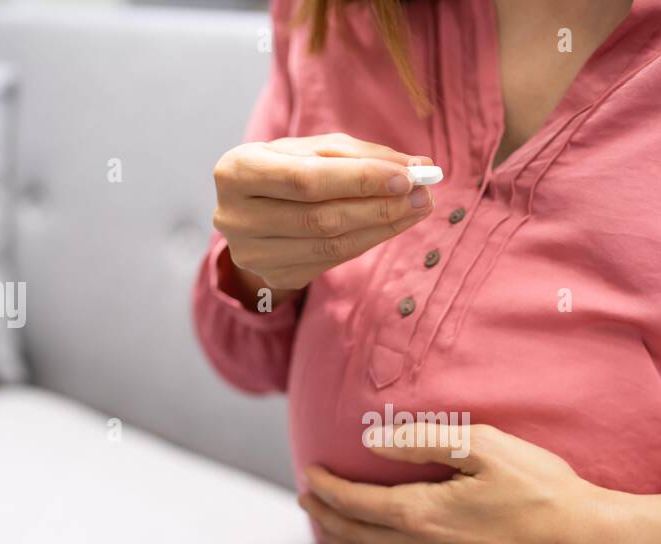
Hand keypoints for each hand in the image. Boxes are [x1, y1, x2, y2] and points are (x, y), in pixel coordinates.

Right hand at [212, 132, 434, 304]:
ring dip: (382, 225)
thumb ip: (361, 155)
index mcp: (237, 172)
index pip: (307, 180)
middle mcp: (237, 217)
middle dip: (379, 205)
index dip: (359, 180)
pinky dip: (368, 240)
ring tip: (417, 207)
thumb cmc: (285, 170)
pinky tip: (392, 224)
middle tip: (423, 193)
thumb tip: (419, 165)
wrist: (252, 211)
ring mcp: (253, 255)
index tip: (406, 176)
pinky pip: (332, 261)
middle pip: (321, 218)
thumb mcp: (312, 150)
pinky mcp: (274, 276)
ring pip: (331, 244)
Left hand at [299, 422, 660, 543]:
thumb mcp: (486, 446)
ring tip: (331, 531)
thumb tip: (371, 440)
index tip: (311, 474)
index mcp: (423, 515)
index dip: (328, 489)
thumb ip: (423, 441)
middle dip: (326, 518)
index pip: (356, 504)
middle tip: (309, 500)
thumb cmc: (543, 489)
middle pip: (357, 539)